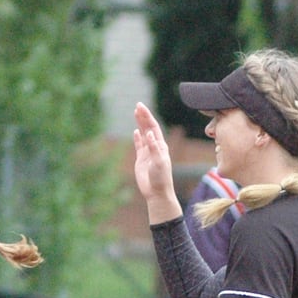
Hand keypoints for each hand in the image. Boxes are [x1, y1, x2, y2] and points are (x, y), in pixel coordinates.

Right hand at [132, 103, 181, 221]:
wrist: (157, 193)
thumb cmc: (161, 178)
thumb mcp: (159, 162)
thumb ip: (153, 147)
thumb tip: (149, 133)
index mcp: (161, 146)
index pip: (154, 127)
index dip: (147, 116)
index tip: (141, 107)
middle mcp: (155, 147)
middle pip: (149, 128)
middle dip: (144, 116)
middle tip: (138, 105)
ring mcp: (148, 153)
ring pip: (144, 135)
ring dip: (140, 124)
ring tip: (136, 113)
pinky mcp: (141, 160)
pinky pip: (139, 146)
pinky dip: (137, 138)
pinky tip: (136, 131)